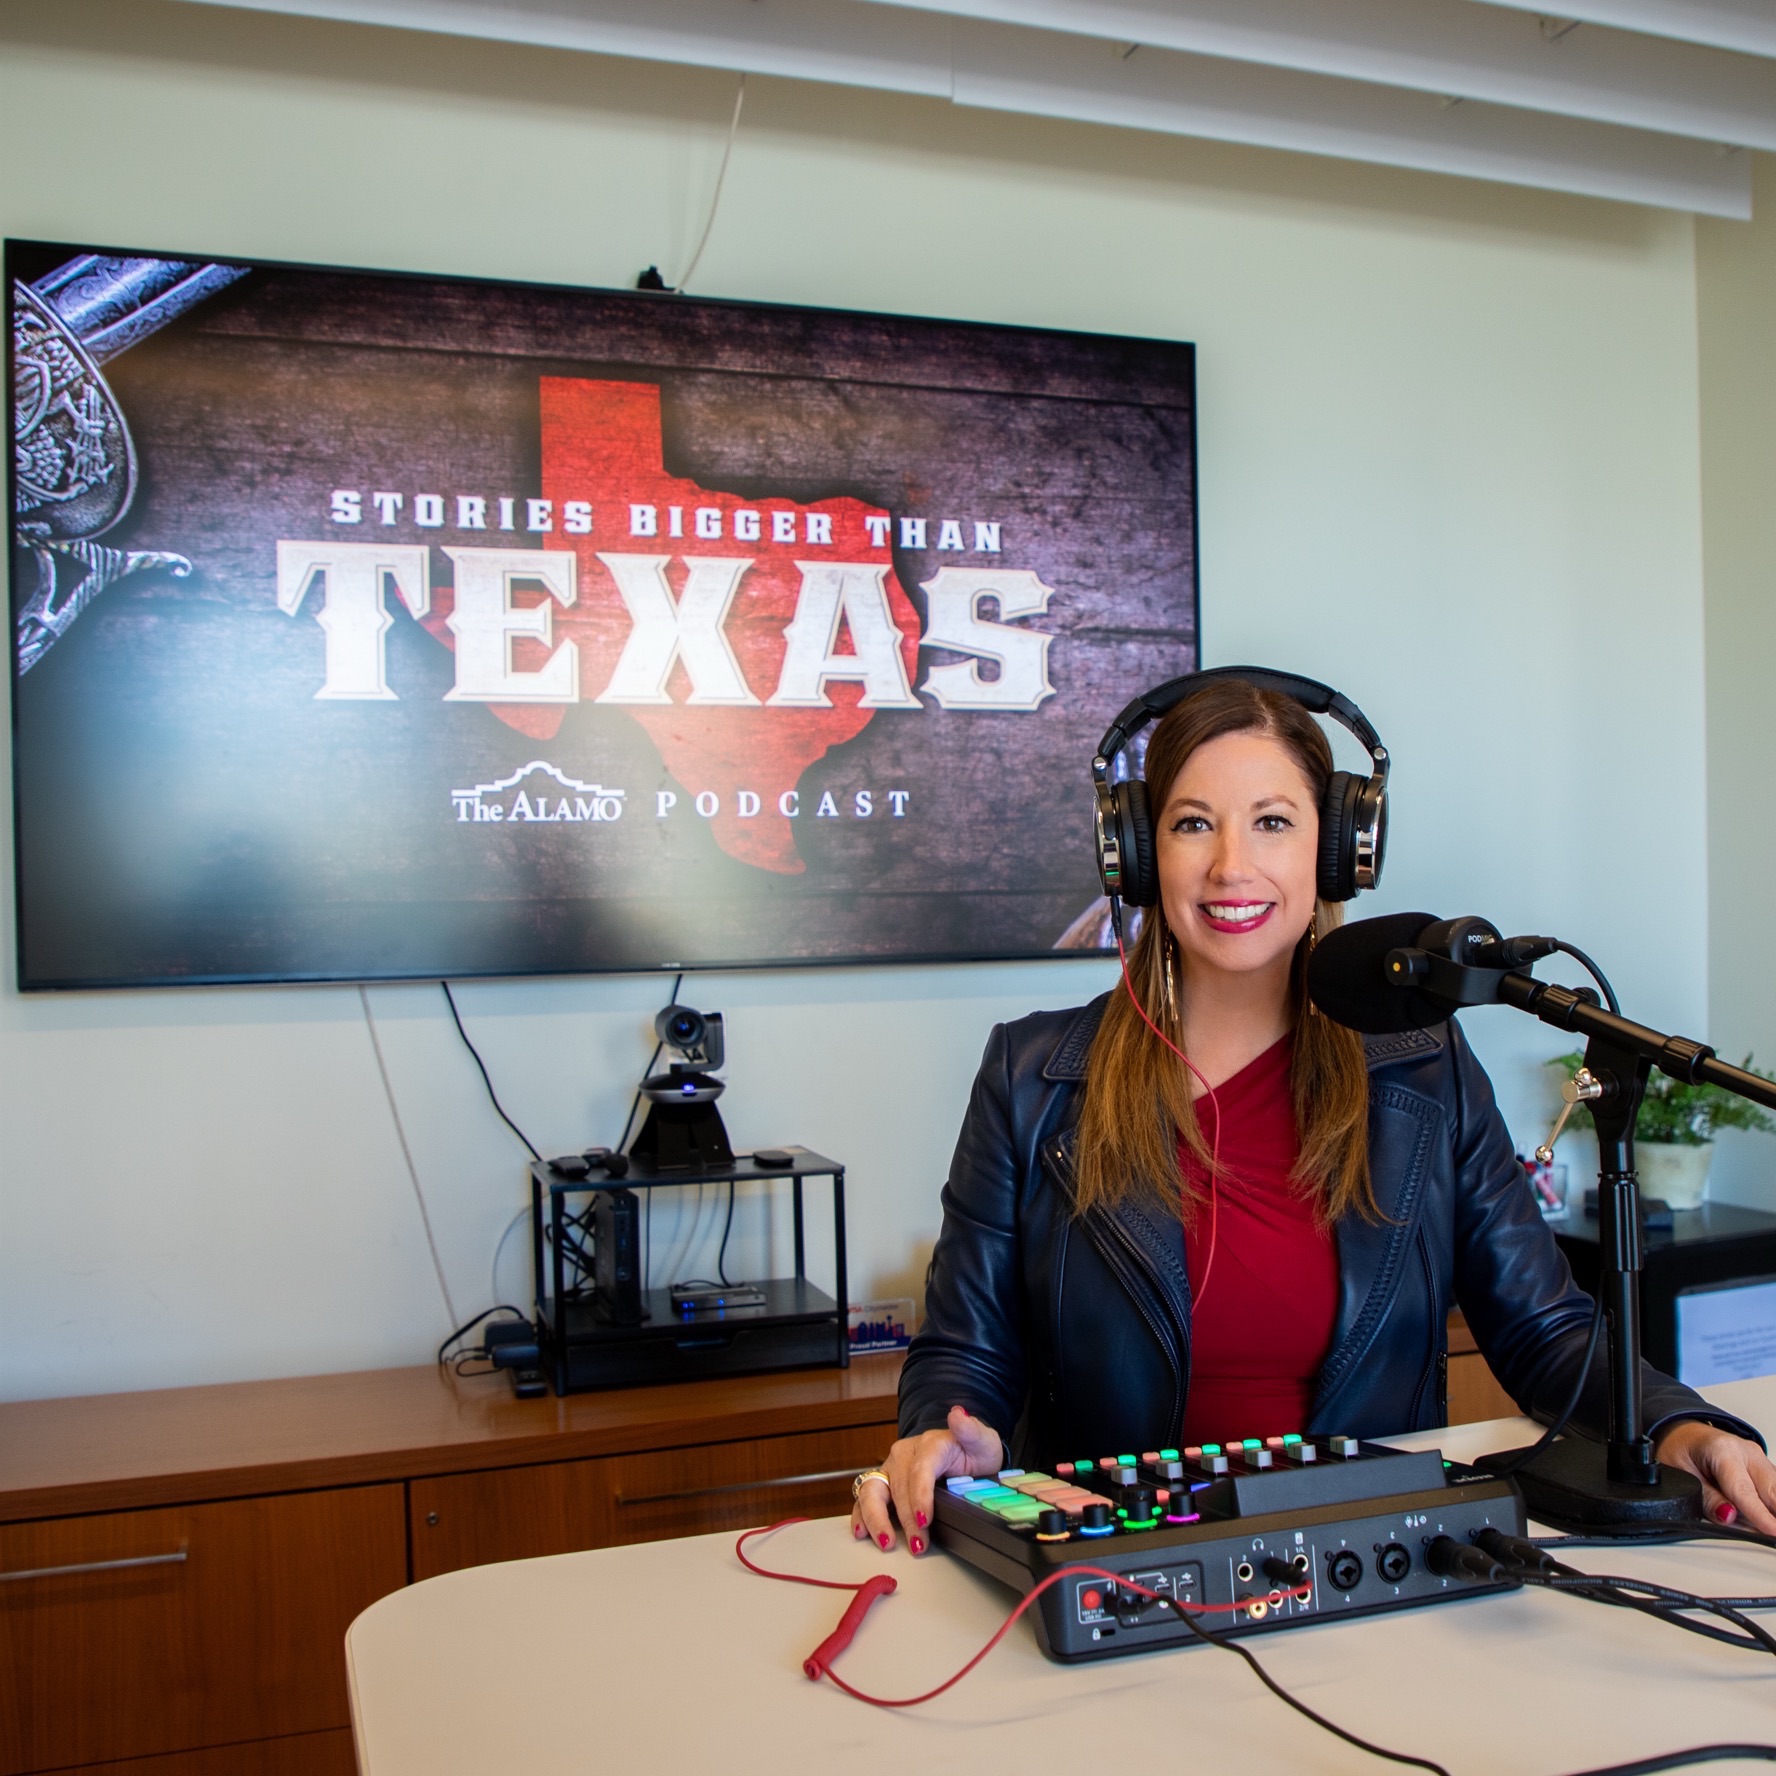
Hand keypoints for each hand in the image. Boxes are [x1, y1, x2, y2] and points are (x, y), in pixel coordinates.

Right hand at [851, 1404, 1003, 1556]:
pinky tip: (862, 1532)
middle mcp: (905, 1453)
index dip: (920, 1496)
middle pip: (898, 1486)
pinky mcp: (884, 1482)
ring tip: (886, 1542)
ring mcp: (891, 1468)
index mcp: (930, 1443)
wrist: (964, 1453)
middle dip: (906, 1519)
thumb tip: (957, 1414)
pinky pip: (865, 1498)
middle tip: (918, 1545)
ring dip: (876, 1518)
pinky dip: (861, 1516)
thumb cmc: (973, 1451)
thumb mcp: (983, 1441)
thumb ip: (971, 1430)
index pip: (920, 1469)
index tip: (925, 1520)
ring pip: (872, 1490)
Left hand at [1653, 1421, 1775, 1531]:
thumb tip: (1728, 1517)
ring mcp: (1759, 1459)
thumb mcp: (1681, 1472)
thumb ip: (1706, 1498)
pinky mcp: (1765, 1468)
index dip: (1760, 1515)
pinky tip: (1770, 1519)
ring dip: (1774, 1511)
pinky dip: (1773, 1505)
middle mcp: (1746, 1452)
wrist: (1684, 1434)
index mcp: (1722, 1450)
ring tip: (1770, 1527)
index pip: (1744, 1490)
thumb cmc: (1680, 1449)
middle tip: (1773, 1534)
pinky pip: (1775, 1490)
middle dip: (1775, 1514)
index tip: (1772, 1532)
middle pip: (1772, 1490)